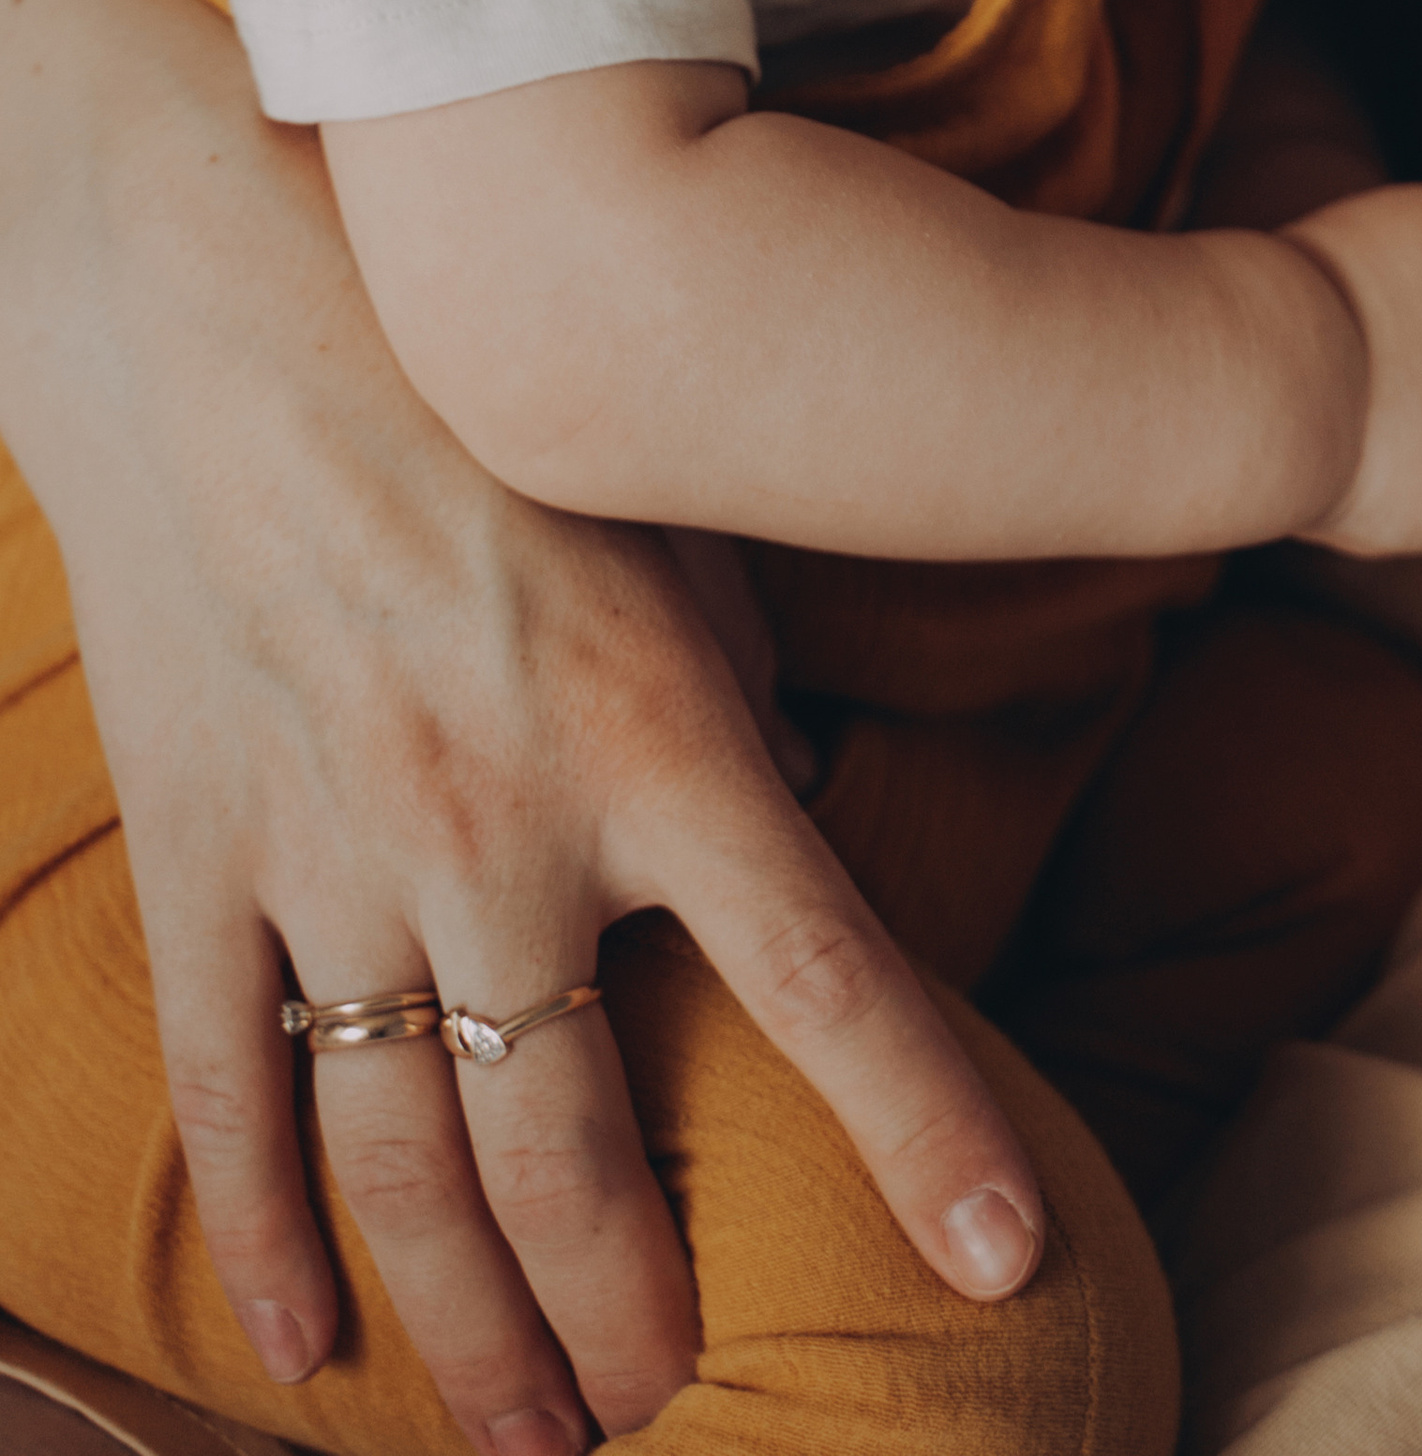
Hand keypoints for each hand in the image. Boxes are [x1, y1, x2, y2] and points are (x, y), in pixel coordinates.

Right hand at [11, 0, 1043, 1453]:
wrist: (224, 292)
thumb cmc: (490, 390)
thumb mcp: (676, 518)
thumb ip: (738, 695)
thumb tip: (790, 833)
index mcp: (661, 735)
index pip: (834, 979)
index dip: (928, 1137)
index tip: (1008, 1268)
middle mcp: (504, 828)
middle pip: (578, 1148)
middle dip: (636, 1313)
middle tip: (677, 1419)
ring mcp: (336, 855)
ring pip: (408, 1163)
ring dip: (474, 1328)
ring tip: (538, 1439)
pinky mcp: (203, 849)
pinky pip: (229, 1091)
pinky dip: (267, 1236)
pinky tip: (305, 1350)